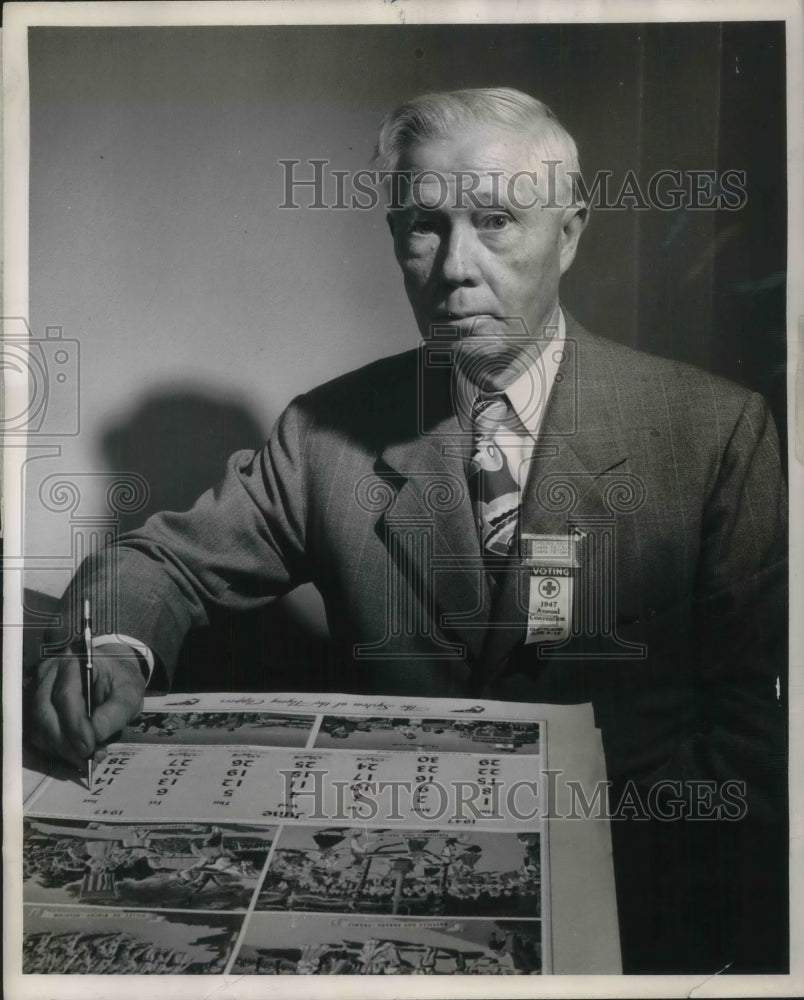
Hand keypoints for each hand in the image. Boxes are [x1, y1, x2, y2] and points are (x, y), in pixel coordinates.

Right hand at [25, 644, 145, 768]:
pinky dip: (55, 748)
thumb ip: (112, 715)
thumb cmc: (120, 682)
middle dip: (65, 742)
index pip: (66, 695)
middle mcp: (48, 672)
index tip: (89, 747)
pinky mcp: (34, 706)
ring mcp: (37, 689)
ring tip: (85, 759)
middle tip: (86, 759)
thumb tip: (93, 738)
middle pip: (44, 713)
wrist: (112, 675)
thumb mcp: (128, 694)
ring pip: (38, 726)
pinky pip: (38, 732)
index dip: (75, 726)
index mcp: (74, 661)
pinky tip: (75, 754)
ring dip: (60, 748)